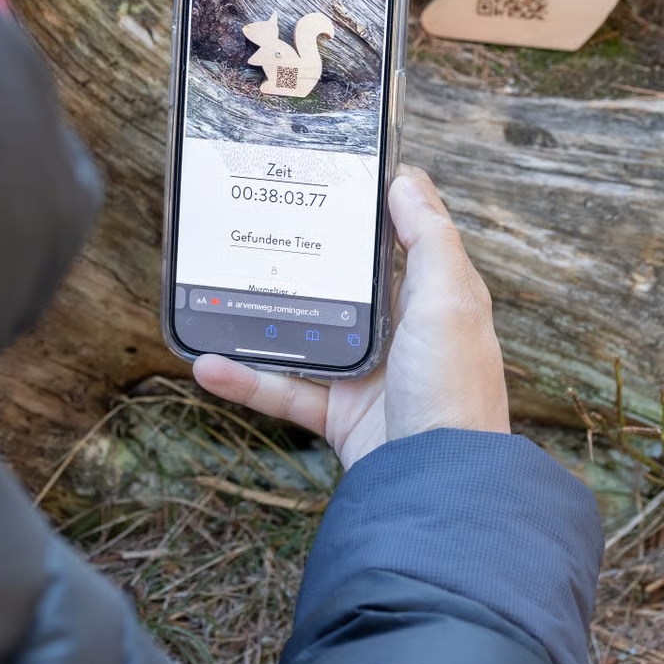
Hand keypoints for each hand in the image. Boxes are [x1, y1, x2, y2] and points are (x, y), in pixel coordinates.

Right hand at [193, 165, 509, 468]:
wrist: (437, 487)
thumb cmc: (454, 391)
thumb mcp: (450, 301)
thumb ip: (429, 239)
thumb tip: (407, 180)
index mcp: (436, 299)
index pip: (405, 239)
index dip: (374, 206)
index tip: (330, 176)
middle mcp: (404, 334)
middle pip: (347, 284)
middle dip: (305, 258)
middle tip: (261, 225)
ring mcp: (370, 375)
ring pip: (305, 335)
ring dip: (261, 319)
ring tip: (219, 291)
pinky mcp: (341, 415)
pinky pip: (284, 390)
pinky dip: (246, 379)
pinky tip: (209, 365)